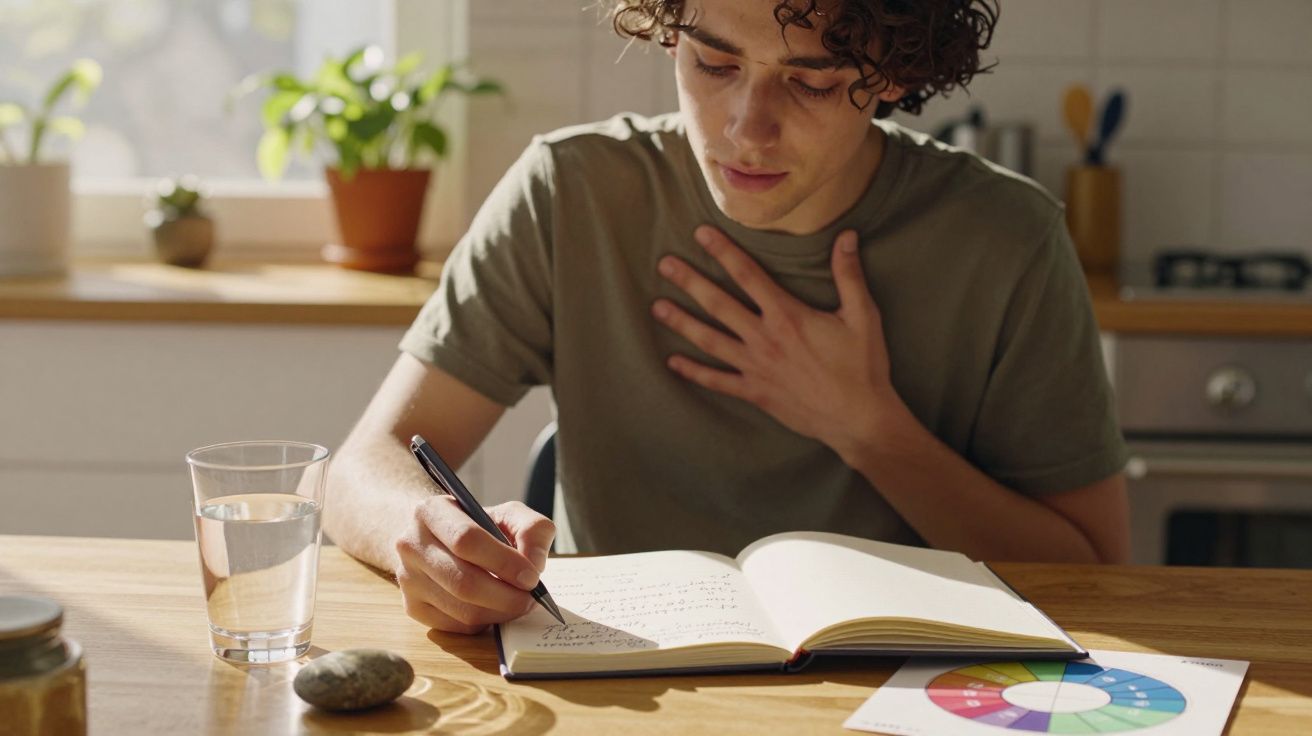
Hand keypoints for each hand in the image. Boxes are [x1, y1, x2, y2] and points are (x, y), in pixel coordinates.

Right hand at [394, 498, 554, 633]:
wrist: (440, 539)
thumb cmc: (479, 526)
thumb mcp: (508, 514)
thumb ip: (531, 529)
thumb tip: (533, 564)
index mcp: (431, 512)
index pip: (465, 540)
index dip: (503, 562)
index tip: (531, 576)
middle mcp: (411, 544)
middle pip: (463, 581)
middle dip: (506, 596)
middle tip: (531, 598)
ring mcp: (407, 578)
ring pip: (461, 609)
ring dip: (499, 612)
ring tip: (519, 603)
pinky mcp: (412, 607)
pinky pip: (456, 626)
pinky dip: (484, 622)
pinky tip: (495, 608)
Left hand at [652, 225, 900, 460]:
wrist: (858, 419)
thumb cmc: (862, 367)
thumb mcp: (862, 316)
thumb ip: (849, 275)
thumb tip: (847, 236)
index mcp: (788, 316)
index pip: (748, 276)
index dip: (723, 252)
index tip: (701, 234)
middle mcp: (765, 339)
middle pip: (719, 304)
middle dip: (690, 282)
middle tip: (665, 264)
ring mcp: (756, 367)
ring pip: (710, 340)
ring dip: (682, 322)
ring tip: (657, 307)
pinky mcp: (755, 392)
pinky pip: (718, 381)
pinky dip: (694, 372)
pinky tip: (673, 362)